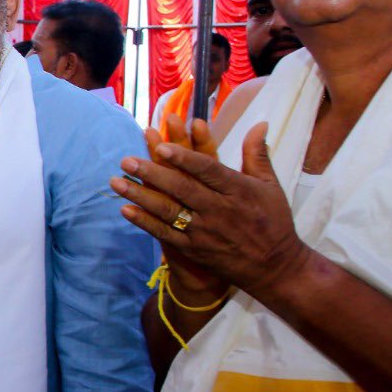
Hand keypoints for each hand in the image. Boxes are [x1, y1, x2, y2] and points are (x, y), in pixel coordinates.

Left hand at [111, 120, 309, 299]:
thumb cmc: (273, 221)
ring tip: (116, 181)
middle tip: (126, 160)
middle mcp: (219, 210)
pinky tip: (125, 210)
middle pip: (182, 189)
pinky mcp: (195, 249)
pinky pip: (166, 235)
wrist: (275, 268)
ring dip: (140, 196)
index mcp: (238, 190)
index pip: (208, 170)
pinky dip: (145, 223)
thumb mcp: (270, 186)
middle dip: (152, 174)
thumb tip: (259, 123)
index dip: (185, 158)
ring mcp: (205, 231)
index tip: (162, 146)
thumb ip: (257, 154)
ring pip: (169, 211)